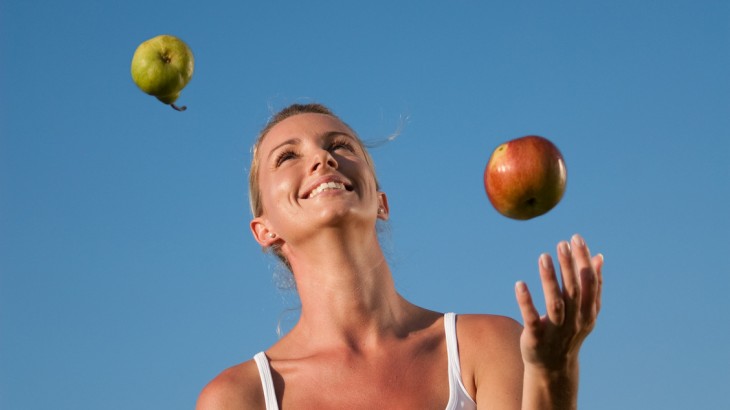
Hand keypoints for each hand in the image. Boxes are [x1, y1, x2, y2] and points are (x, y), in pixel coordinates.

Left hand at [515, 234, 603, 371]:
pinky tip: (519, 284)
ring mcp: (556, 330)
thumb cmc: (569, 331)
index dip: (583, 260)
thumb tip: (599, 257)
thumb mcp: (585, 311)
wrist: (554, 367)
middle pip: (574, 290)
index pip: (589, 282)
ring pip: (555, 303)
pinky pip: (531, 317)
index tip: (576, 239)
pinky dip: (526, 301)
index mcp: (588, 312)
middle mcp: (575, 321)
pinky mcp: (536, 337)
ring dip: (550, 279)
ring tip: (544, 256)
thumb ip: (593, 285)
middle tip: (562, 243)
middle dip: (569, 265)